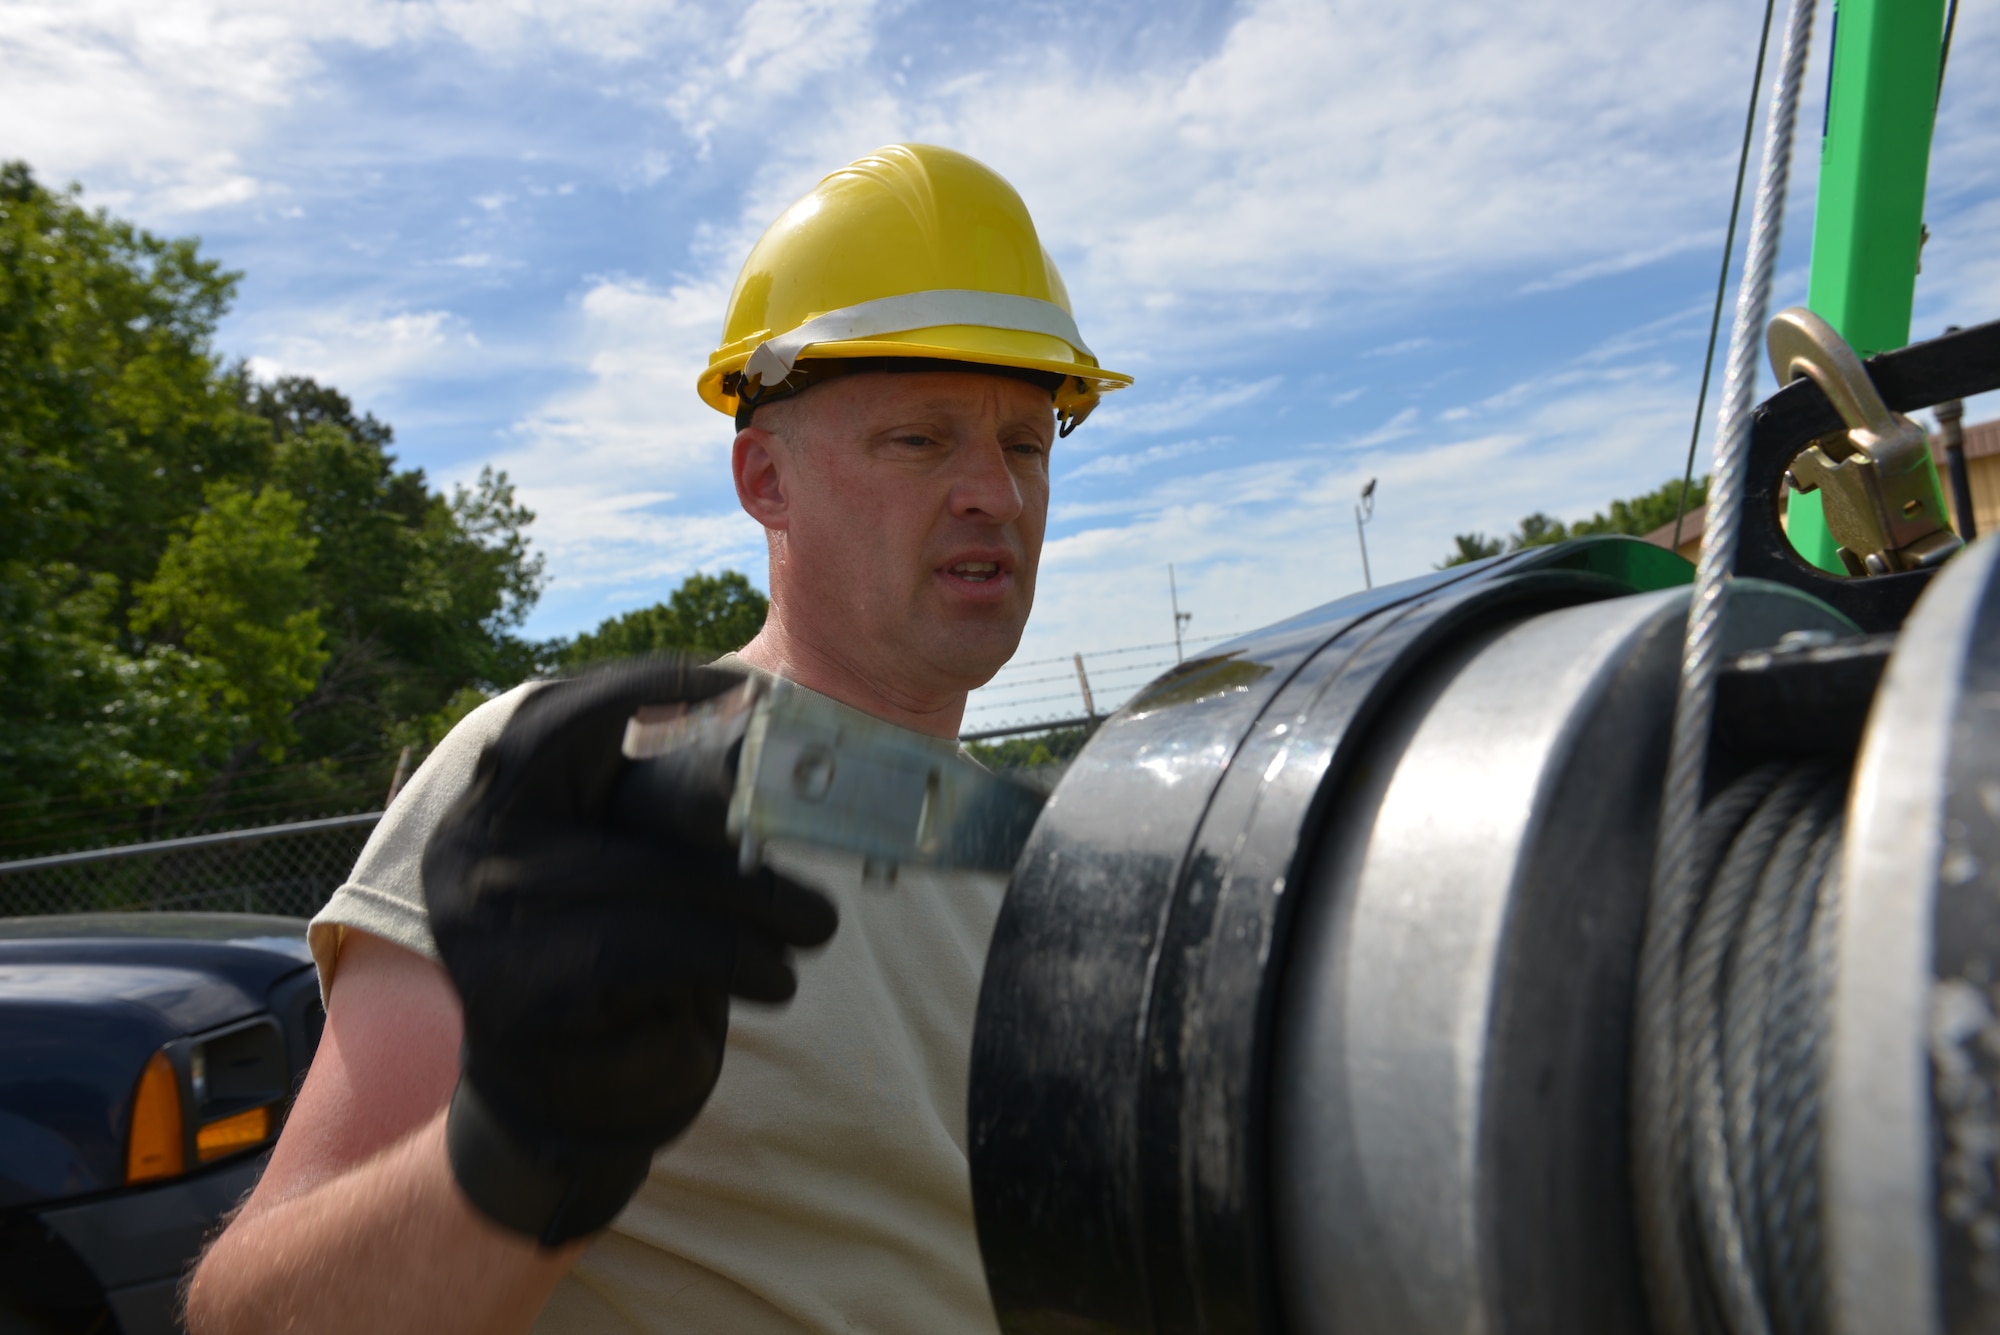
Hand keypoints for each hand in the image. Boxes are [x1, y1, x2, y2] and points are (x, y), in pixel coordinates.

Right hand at [421, 656, 836, 1245]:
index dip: (643, 687)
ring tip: (816, 926)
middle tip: (799, 816)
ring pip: (647, 878)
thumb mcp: (630, 871)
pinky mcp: (521, 994)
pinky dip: (733, 958)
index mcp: (491, 810)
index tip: (738, 684)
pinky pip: (650, 949)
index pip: (554, 718)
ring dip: (755, 902)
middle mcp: (470, 855)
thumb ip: (655, 810)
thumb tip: (759, 733)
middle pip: (604, 788)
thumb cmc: (619, 969)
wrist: (564, 1108)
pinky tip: (777, 979)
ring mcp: (484, 926)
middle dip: (717, 797)